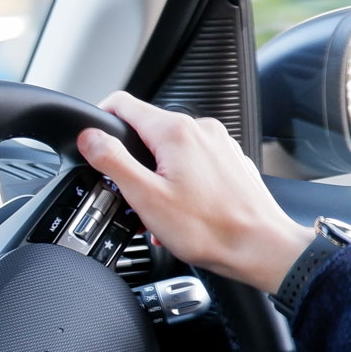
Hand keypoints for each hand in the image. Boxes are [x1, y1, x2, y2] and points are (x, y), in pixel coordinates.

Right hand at [77, 92, 312, 294]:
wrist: (261, 247)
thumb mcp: (145, 196)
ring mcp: (219, 144)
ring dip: (156, 175)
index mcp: (175, 132)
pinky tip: (183, 211)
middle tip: (131, 196)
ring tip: (160, 211)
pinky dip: (180, 182)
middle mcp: (200, 130)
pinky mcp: (230, 161)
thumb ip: (111, 160)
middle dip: (131, 161)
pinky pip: (193, 162)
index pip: (123, 104)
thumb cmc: (210, 228)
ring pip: (170, 149)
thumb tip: (89, 137)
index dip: (99, 120)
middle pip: (147, 130)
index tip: (92, 143)